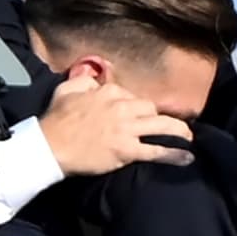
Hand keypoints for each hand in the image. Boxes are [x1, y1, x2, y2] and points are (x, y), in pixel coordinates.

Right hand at [38, 71, 195, 174]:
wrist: (48, 146)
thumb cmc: (55, 119)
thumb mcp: (66, 89)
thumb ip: (84, 80)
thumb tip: (96, 78)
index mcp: (109, 91)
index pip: (133, 96)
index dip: (136, 107)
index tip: (137, 115)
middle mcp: (122, 107)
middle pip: (151, 109)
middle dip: (156, 118)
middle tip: (162, 127)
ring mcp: (126, 129)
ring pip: (162, 126)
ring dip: (178, 131)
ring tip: (188, 137)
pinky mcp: (127, 150)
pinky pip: (156, 151)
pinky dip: (174, 154)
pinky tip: (187, 157)